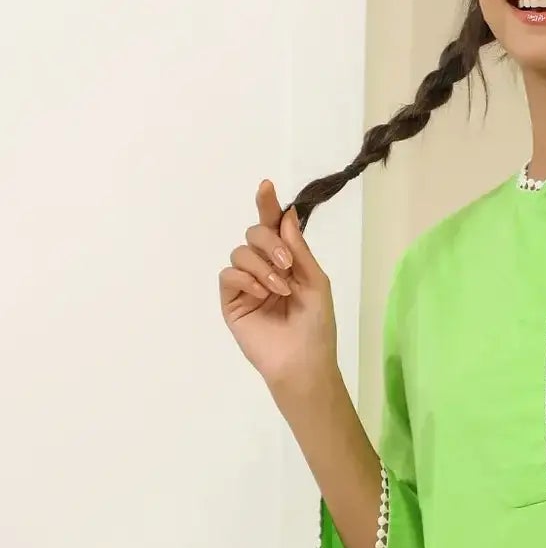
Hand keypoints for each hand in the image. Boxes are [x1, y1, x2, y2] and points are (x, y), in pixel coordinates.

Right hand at [219, 180, 336, 390]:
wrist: (302, 361)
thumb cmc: (316, 325)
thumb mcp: (316, 281)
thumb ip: (299, 249)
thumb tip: (287, 214)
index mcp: (287, 261)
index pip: (274, 228)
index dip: (268, 206)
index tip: (267, 186)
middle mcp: (264, 268)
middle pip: (254, 233)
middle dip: (269, 242)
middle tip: (287, 264)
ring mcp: (246, 284)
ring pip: (240, 251)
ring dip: (261, 265)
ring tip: (279, 288)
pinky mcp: (231, 301)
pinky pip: (228, 274)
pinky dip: (246, 278)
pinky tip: (261, 293)